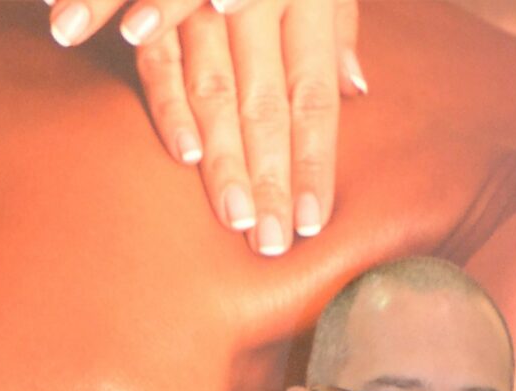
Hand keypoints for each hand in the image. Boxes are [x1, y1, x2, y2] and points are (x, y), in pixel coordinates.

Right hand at [132, 0, 365, 254]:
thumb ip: (334, 24)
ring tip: (229, 211)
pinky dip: (163, 96)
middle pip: (265, 103)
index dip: (314, 162)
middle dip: (269, 176)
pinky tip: (177, 145)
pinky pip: (158, 45)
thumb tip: (356, 90)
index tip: (310, 223)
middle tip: (268, 242)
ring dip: (221, 153)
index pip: (314, 97)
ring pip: (214, 83)